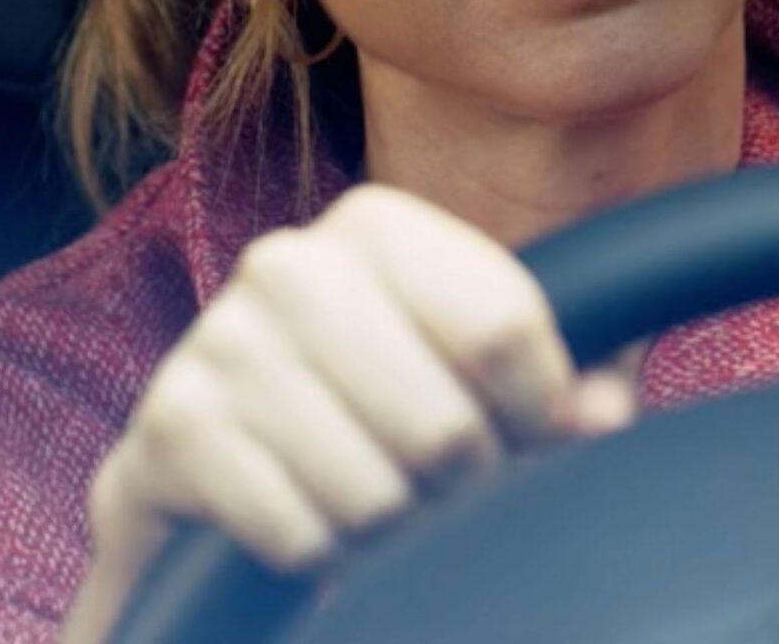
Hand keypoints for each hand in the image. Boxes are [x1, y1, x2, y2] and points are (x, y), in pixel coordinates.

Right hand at [60, 184, 636, 643]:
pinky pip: (299, 534)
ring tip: (373, 494)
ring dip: (389, 524)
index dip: (540, 413)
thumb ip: (569, 382)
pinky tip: (310, 514)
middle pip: (443, 425)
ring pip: (373, 493)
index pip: (504, 329)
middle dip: (461, 483)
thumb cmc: (379, 404)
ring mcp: (219, 343)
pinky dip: (320, 552)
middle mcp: (288, 263)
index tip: (529, 434)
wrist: (217, 462)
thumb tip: (604, 415)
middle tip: (441, 481)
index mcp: (376, 225)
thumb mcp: (481, 374)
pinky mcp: (173, 429)